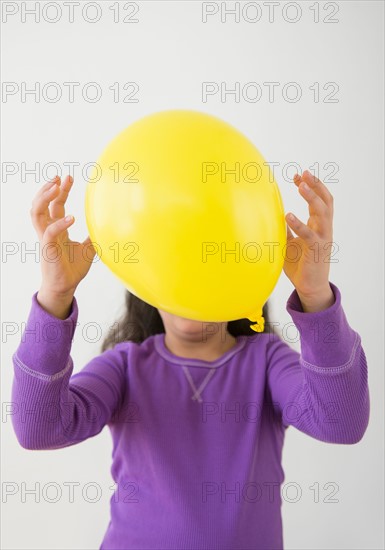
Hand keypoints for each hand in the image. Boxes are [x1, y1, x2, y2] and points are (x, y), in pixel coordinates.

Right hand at [30, 175, 95, 298]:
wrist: (66, 287)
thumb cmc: (73, 269)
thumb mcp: (88, 248)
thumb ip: (93, 235)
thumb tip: (108, 224)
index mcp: (56, 229)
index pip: (55, 204)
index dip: (61, 190)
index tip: (68, 177)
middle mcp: (48, 231)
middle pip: (42, 204)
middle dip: (49, 188)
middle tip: (59, 177)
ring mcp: (46, 239)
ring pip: (36, 213)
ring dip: (44, 198)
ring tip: (56, 187)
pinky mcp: (48, 249)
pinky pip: (49, 232)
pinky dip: (60, 223)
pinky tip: (72, 217)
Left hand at [284, 170, 334, 310]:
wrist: (309, 287)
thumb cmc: (300, 264)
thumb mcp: (290, 242)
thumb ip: (286, 229)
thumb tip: (273, 215)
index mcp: (319, 225)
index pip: (319, 200)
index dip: (310, 186)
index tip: (297, 175)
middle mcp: (324, 229)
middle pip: (325, 201)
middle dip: (315, 185)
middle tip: (304, 173)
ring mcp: (322, 239)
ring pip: (323, 213)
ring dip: (312, 198)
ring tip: (301, 187)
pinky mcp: (316, 251)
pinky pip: (309, 235)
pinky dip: (299, 224)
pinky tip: (288, 215)